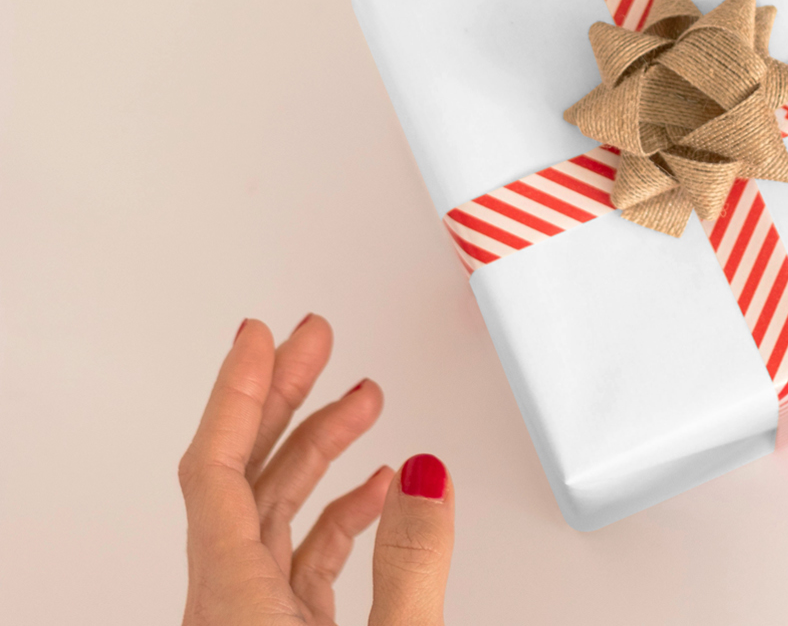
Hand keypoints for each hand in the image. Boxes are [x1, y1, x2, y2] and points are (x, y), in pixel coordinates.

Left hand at [178, 316, 454, 624]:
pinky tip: (377, 488)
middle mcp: (228, 607)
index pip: (216, 468)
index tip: (257, 336)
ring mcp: (251, 622)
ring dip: (321, 450)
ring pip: (272, 514)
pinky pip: (298, 557)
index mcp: (232, 601)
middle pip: (241, 476)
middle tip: (313, 342)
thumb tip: (426, 480)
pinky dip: (338, 513)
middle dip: (282, 397)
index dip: (238, 391)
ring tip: (365, 403)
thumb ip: (409, 564)